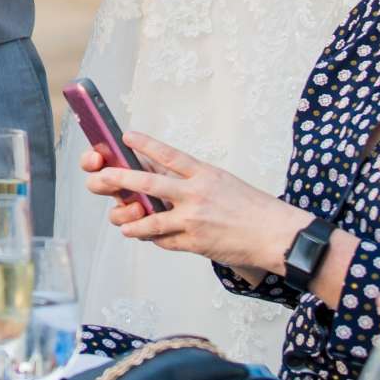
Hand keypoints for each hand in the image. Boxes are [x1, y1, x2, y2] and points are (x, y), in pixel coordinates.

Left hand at [81, 131, 300, 271]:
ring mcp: (194, 220)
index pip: (170, 155)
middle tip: (102, 176)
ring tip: (121, 221)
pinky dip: (155, 239)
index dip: (146, 145)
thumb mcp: (225, 183)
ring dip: (131, 221)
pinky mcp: (196, 243)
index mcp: (205, 174)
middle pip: (150, 183)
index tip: (126, 136)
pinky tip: (147, 237)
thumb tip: (162, 179)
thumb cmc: (252, 207)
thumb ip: (195, 181)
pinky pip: (166, 241)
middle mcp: (197, 194)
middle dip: (122, 179)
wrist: (276, 235)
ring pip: (151, 220)